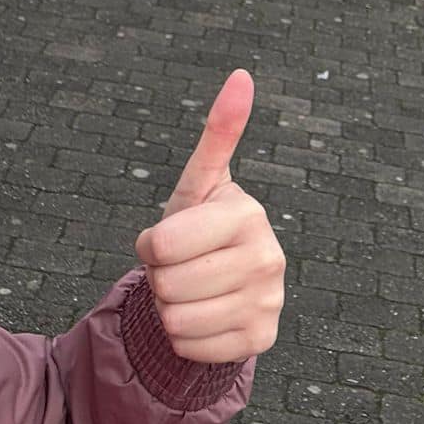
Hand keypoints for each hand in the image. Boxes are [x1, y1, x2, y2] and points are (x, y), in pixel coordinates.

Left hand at [134, 71, 285, 362]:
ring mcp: (270, 302)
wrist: (226, 284)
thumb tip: (242, 75)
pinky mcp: (261, 339)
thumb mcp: (201, 183)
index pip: (163, 245)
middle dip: (162, 278)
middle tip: (184, 266)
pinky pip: (190, 348)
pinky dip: (185, 338)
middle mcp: (269, 258)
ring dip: (171, 309)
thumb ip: (219, 132)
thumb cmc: (203, 227)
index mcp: (248, 213)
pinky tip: (206, 318)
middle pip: (167, 285)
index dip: (153, 244)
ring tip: (193, 290)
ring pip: (175, 320)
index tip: (172, 238)